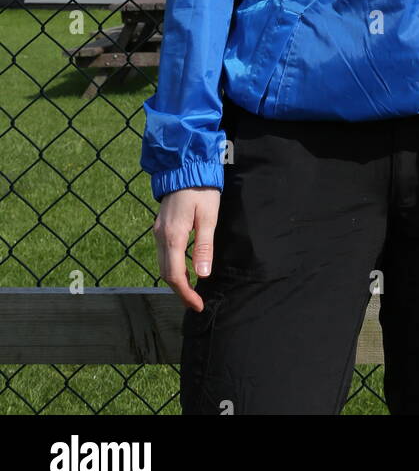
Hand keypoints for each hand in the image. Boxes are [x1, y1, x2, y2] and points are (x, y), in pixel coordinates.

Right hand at [153, 187, 220, 311]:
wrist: (185, 165)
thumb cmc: (201, 190)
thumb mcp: (208, 217)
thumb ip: (203, 247)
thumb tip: (202, 276)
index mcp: (172, 236)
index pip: (175, 276)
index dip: (186, 294)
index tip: (198, 305)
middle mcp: (160, 236)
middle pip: (166, 273)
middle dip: (180, 291)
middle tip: (196, 302)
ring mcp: (158, 230)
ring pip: (162, 264)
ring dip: (175, 280)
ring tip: (192, 290)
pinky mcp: (160, 225)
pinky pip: (163, 253)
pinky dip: (172, 266)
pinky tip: (184, 268)